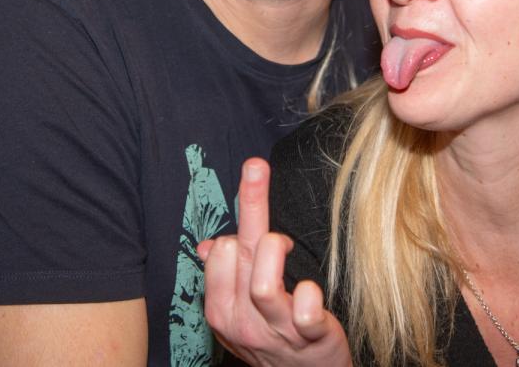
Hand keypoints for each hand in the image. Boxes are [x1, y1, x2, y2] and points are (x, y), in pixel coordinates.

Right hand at [199, 158, 351, 366]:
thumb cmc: (274, 335)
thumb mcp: (242, 306)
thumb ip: (227, 271)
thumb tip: (207, 244)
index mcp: (221, 308)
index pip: (219, 250)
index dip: (240, 233)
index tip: (258, 236)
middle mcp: (242, 322)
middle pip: (239, 252)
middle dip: (254, 212)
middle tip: (260, 179)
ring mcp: (275, 332)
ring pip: (263, 284)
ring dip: (276, 251)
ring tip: (286, 248)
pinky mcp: (310, 338)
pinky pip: (306, 311)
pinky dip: (309, 294)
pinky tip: (310, 292)